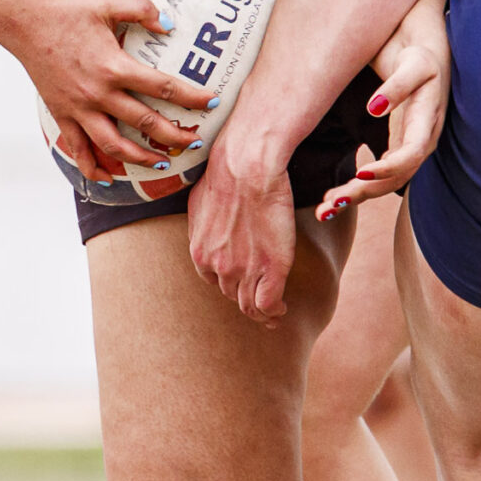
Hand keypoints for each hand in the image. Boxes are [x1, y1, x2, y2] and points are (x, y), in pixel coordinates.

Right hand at [2, 0, 213, 181]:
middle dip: (174, 136)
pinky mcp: (62, 115)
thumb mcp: (108, 2)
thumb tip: (170, 24)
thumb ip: (142, 9)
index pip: (162, 87)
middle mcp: (98, 93)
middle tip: (195, 142)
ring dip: (141, 159)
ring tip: (163, 164)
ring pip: (114, 145)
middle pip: (144, 123)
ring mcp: (79, 108)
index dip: (191, 97)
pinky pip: (78, 149)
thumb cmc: (68, 11)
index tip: (213, 102)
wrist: (25, 22)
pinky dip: (92, 168)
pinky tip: (107, 179)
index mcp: (114, 66)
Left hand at [187, 144, 298, 324]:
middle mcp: (218, 266)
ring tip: (272, 313)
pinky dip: (274, 311)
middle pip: (232, 294)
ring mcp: (243, 270)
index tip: (241, 283)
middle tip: (258, 303)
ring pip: (249, 305)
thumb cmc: (227, 173)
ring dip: (261, 312)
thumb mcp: (201, 202)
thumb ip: (204, 223)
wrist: (247, 167)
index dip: (229, 283)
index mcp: (200, 252)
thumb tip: (210, 221)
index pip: (213, 280)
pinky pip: (269, 303)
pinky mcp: (271, 268)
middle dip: (244, 298)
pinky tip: (281, 309)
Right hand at [311, 0, 450, 222]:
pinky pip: (410, 82)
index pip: (389, 182)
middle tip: (335, 202)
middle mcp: (427, 122)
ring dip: (390, 164)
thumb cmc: (394, 59)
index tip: (325, 209)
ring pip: (417, 143)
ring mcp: (431, 95)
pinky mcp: (427, 62)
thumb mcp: (377, 102)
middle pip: (404, 173)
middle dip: (369, 192)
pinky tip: (371, 107)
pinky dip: (392, 97)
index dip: (357, 198)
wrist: (420, 13)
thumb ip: (363, 129)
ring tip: (361, 175)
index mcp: (412, 134)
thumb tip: (322, 151)